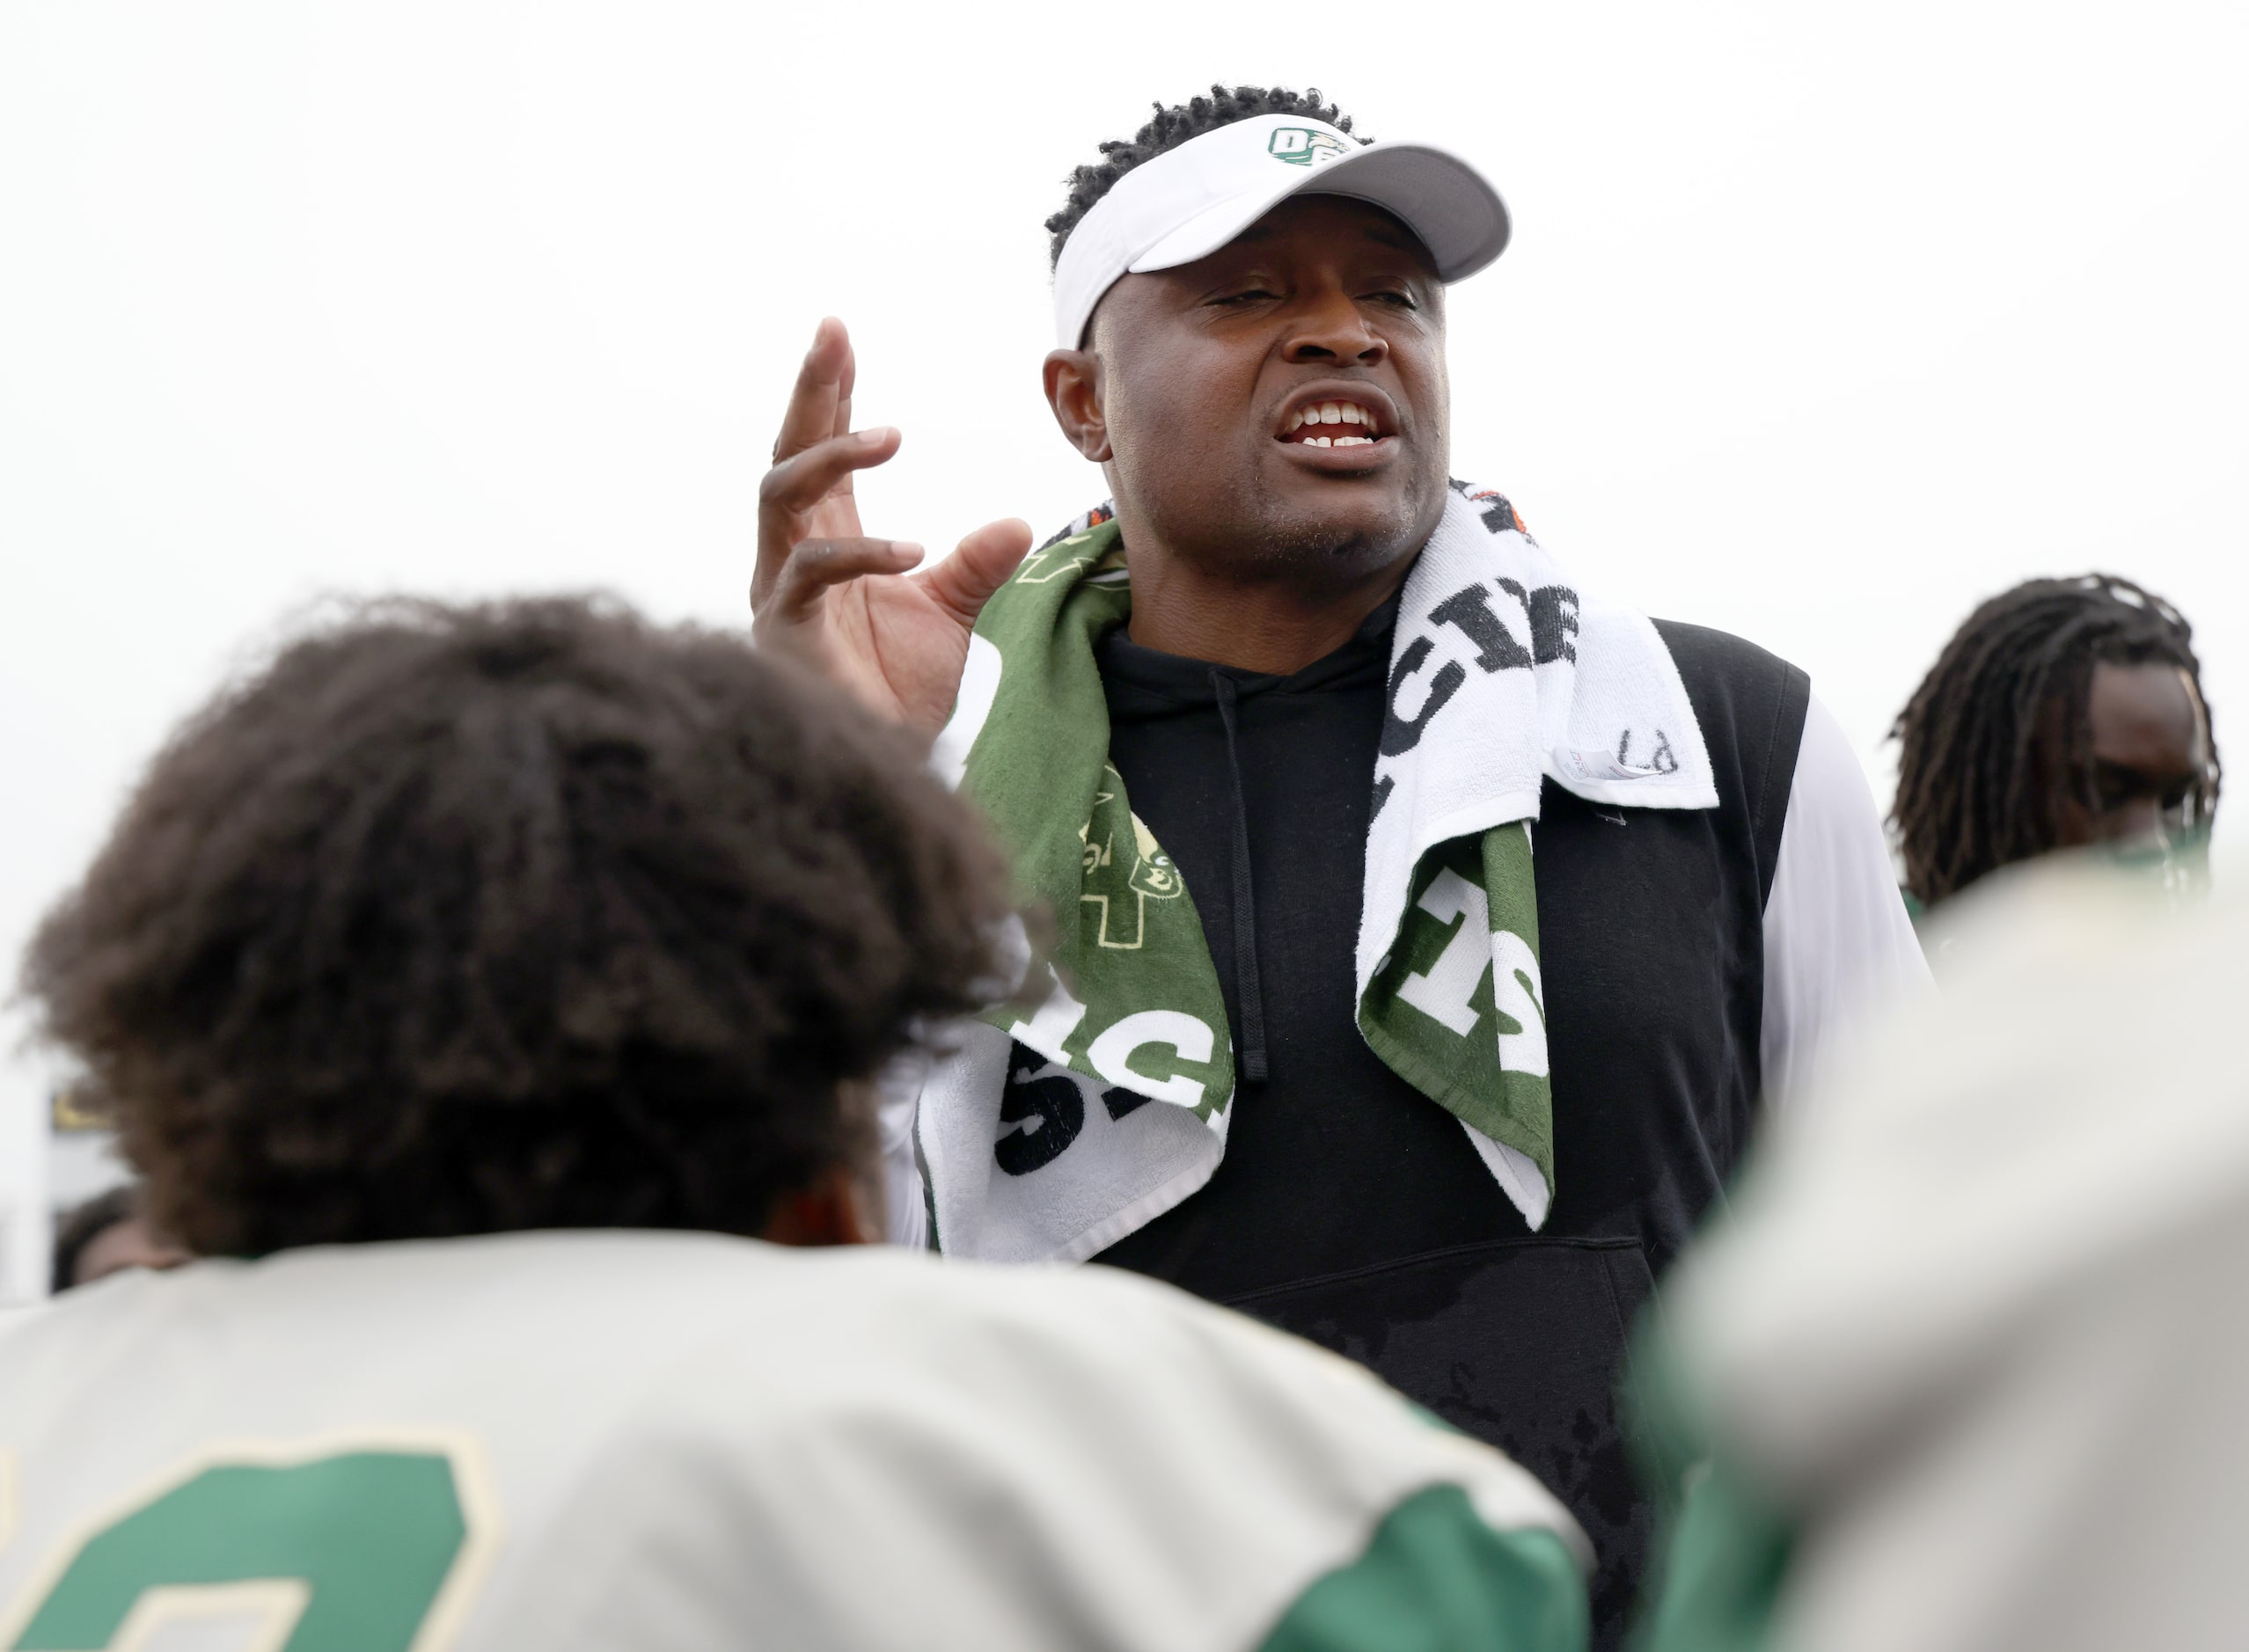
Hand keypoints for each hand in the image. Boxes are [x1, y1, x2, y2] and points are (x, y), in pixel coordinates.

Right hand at [753, 318, 1031, 734]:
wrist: (885, 762)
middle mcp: (794, 553)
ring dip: (831, 457)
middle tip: (832, 334)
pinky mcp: (783, 631)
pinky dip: (860, 555)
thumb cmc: (897, 690)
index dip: (828, 394)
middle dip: (809, 392)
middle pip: (789, 452)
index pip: (823, 451)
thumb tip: (1013, 522)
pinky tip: (913, 549)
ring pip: (780, 497)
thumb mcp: (950, 615)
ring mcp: (781, 590)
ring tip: (891, 434)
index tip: (839, 334)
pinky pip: (808, 575)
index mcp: (829, 538)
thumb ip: (974, 566)